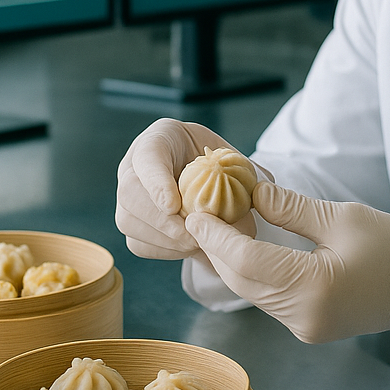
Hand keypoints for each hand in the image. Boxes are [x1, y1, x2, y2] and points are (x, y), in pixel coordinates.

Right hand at [115, 118, 255, 260]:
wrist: (205, 175)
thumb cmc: (219, 161)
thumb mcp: (232, 156)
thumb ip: (245, 171)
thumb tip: (261, 191)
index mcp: (159, 139)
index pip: (148, 155)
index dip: (156, 181)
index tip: (173, 205)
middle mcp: (134, 166)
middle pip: (130, 193)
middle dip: (162, 220)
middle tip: (194, 236)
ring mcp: (128, 195)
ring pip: (129, 221)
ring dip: (165, 239)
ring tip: (198, 243)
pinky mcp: (132, 222)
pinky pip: (139, 243)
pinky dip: (165, 250)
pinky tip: (191, 247)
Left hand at [184, 182, 389, 343]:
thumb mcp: (342, 217)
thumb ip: (291, 209)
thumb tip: (250, 192)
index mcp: (315, 287)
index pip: (249, 262)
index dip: (217, 236)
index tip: (195, 211)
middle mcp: (303, 315)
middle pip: (243, 280)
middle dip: (216, 247)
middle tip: (195, 213)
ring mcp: (303, 326)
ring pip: (250, 292)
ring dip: (229, 260)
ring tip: (212, 226)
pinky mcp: (305, 326)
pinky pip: (265, 298)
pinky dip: (249, 272)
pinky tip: (240, 248)